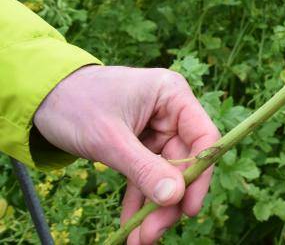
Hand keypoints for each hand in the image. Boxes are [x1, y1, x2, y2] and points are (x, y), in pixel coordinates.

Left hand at [33, 66, 220, 244]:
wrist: (40, 97)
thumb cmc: (74, 103)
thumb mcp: (108, 139)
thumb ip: (143, 168)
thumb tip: (175, 197)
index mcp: (172, 95)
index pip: (202, 136)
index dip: (200, 173)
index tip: (188, 208)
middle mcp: (170, 112)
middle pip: (183, 162)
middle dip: (169, 200)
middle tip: (153, 234)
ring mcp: (155, 130)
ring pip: (164, 174)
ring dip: (154, 208)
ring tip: (140, 239)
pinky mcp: (139, 145)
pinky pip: (145, 176)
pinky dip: (138, 200)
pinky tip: (130, 225)